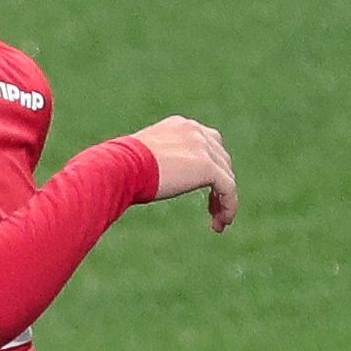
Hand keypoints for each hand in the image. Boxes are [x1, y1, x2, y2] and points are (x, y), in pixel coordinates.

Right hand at [130, 115, 237, 232]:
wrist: (121, 167)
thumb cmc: (121, 167)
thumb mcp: (146, 157)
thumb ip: (162, 161)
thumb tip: (160, 177)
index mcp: (181, 126)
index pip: (207, 145)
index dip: (211, 168)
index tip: (204, 189)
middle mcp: (196, 132)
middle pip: (221, 159)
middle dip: (220, 184)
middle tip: (213, 209)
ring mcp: (204, 148)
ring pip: (227, 176)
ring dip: (224, 200)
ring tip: (218, 222)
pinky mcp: (208, 167)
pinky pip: (228, 189)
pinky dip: (229, 207)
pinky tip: (221, 223)